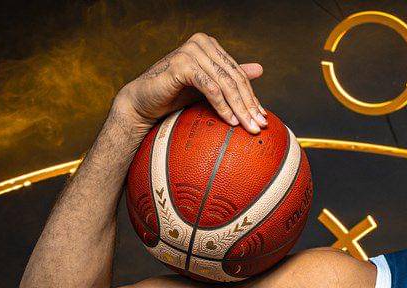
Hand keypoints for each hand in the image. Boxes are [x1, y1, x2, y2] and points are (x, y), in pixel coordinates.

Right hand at [113, 32, 267, 133]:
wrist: (143, 102)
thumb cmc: (175, 93)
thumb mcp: (209, 85)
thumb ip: (231, 77)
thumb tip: (260, 69)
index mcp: (209, 44)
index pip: (237, 74)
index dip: (252, 97)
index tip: (263, 117)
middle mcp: (201, 43)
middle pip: (233, 79)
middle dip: (249, 105)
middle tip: (259, 125)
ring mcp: (190, 52)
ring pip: (225, 84)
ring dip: (239, 108)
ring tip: (248, 126)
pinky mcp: (182, 65)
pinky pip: (210, 88)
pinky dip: (222, 106)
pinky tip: (230, 121)